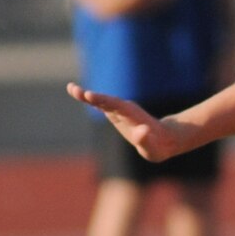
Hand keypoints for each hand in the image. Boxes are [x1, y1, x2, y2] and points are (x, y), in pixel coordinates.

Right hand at [67, 83, 202, 161]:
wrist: (164, 139)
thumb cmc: (158, 146)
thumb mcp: (153, 147)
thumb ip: (146, 139)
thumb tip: (142, 131)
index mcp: (131, 115)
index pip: (115, 105)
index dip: (102, 100)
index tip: (89, 95)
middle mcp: (124, 109)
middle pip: (105, 100)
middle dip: (91, 96)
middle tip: (74, 89)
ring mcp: (119, 111)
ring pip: (101, 101)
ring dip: (86, 95)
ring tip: (71, 88)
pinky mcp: (116, 114)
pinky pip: (101, 105)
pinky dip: (90, 100)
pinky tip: (78, 94)